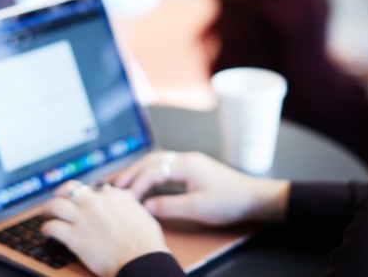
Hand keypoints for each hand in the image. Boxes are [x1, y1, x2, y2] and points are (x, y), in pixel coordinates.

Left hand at [41, 180, 168, 276]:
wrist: (141, 259)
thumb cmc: (146, 242)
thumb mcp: (142, 213)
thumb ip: (130, 204)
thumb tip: (129, 201)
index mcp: (113, 195)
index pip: (93, 188)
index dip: (86, 195)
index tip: (84, 201)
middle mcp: (96, 202)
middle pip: (70, 189)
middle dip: (62, 193)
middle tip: (58, 199)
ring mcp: (84, 218)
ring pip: (56, 205)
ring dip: (48, 209)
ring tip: (46, 214)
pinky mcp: (75, 237)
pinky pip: (52, 227)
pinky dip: (46, 229)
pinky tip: (46, 232)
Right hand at [115, 151, 289, 225]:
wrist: (252, 197)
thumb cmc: (228, 201)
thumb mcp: (197, 208)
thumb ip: (169, 206)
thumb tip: (145, 206)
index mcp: (186, 164)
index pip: (152, 170)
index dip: (136, 184)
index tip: (126, 199)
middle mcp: (185, 158)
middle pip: (151, 160)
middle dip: (131, 172)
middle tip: (114, 187)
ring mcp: (188, 161)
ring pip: (156, 160)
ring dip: (139, 171)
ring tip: (124, 184)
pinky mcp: (192, 168)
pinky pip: (164, 165)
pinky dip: (150, 173)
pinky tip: (144, 183)